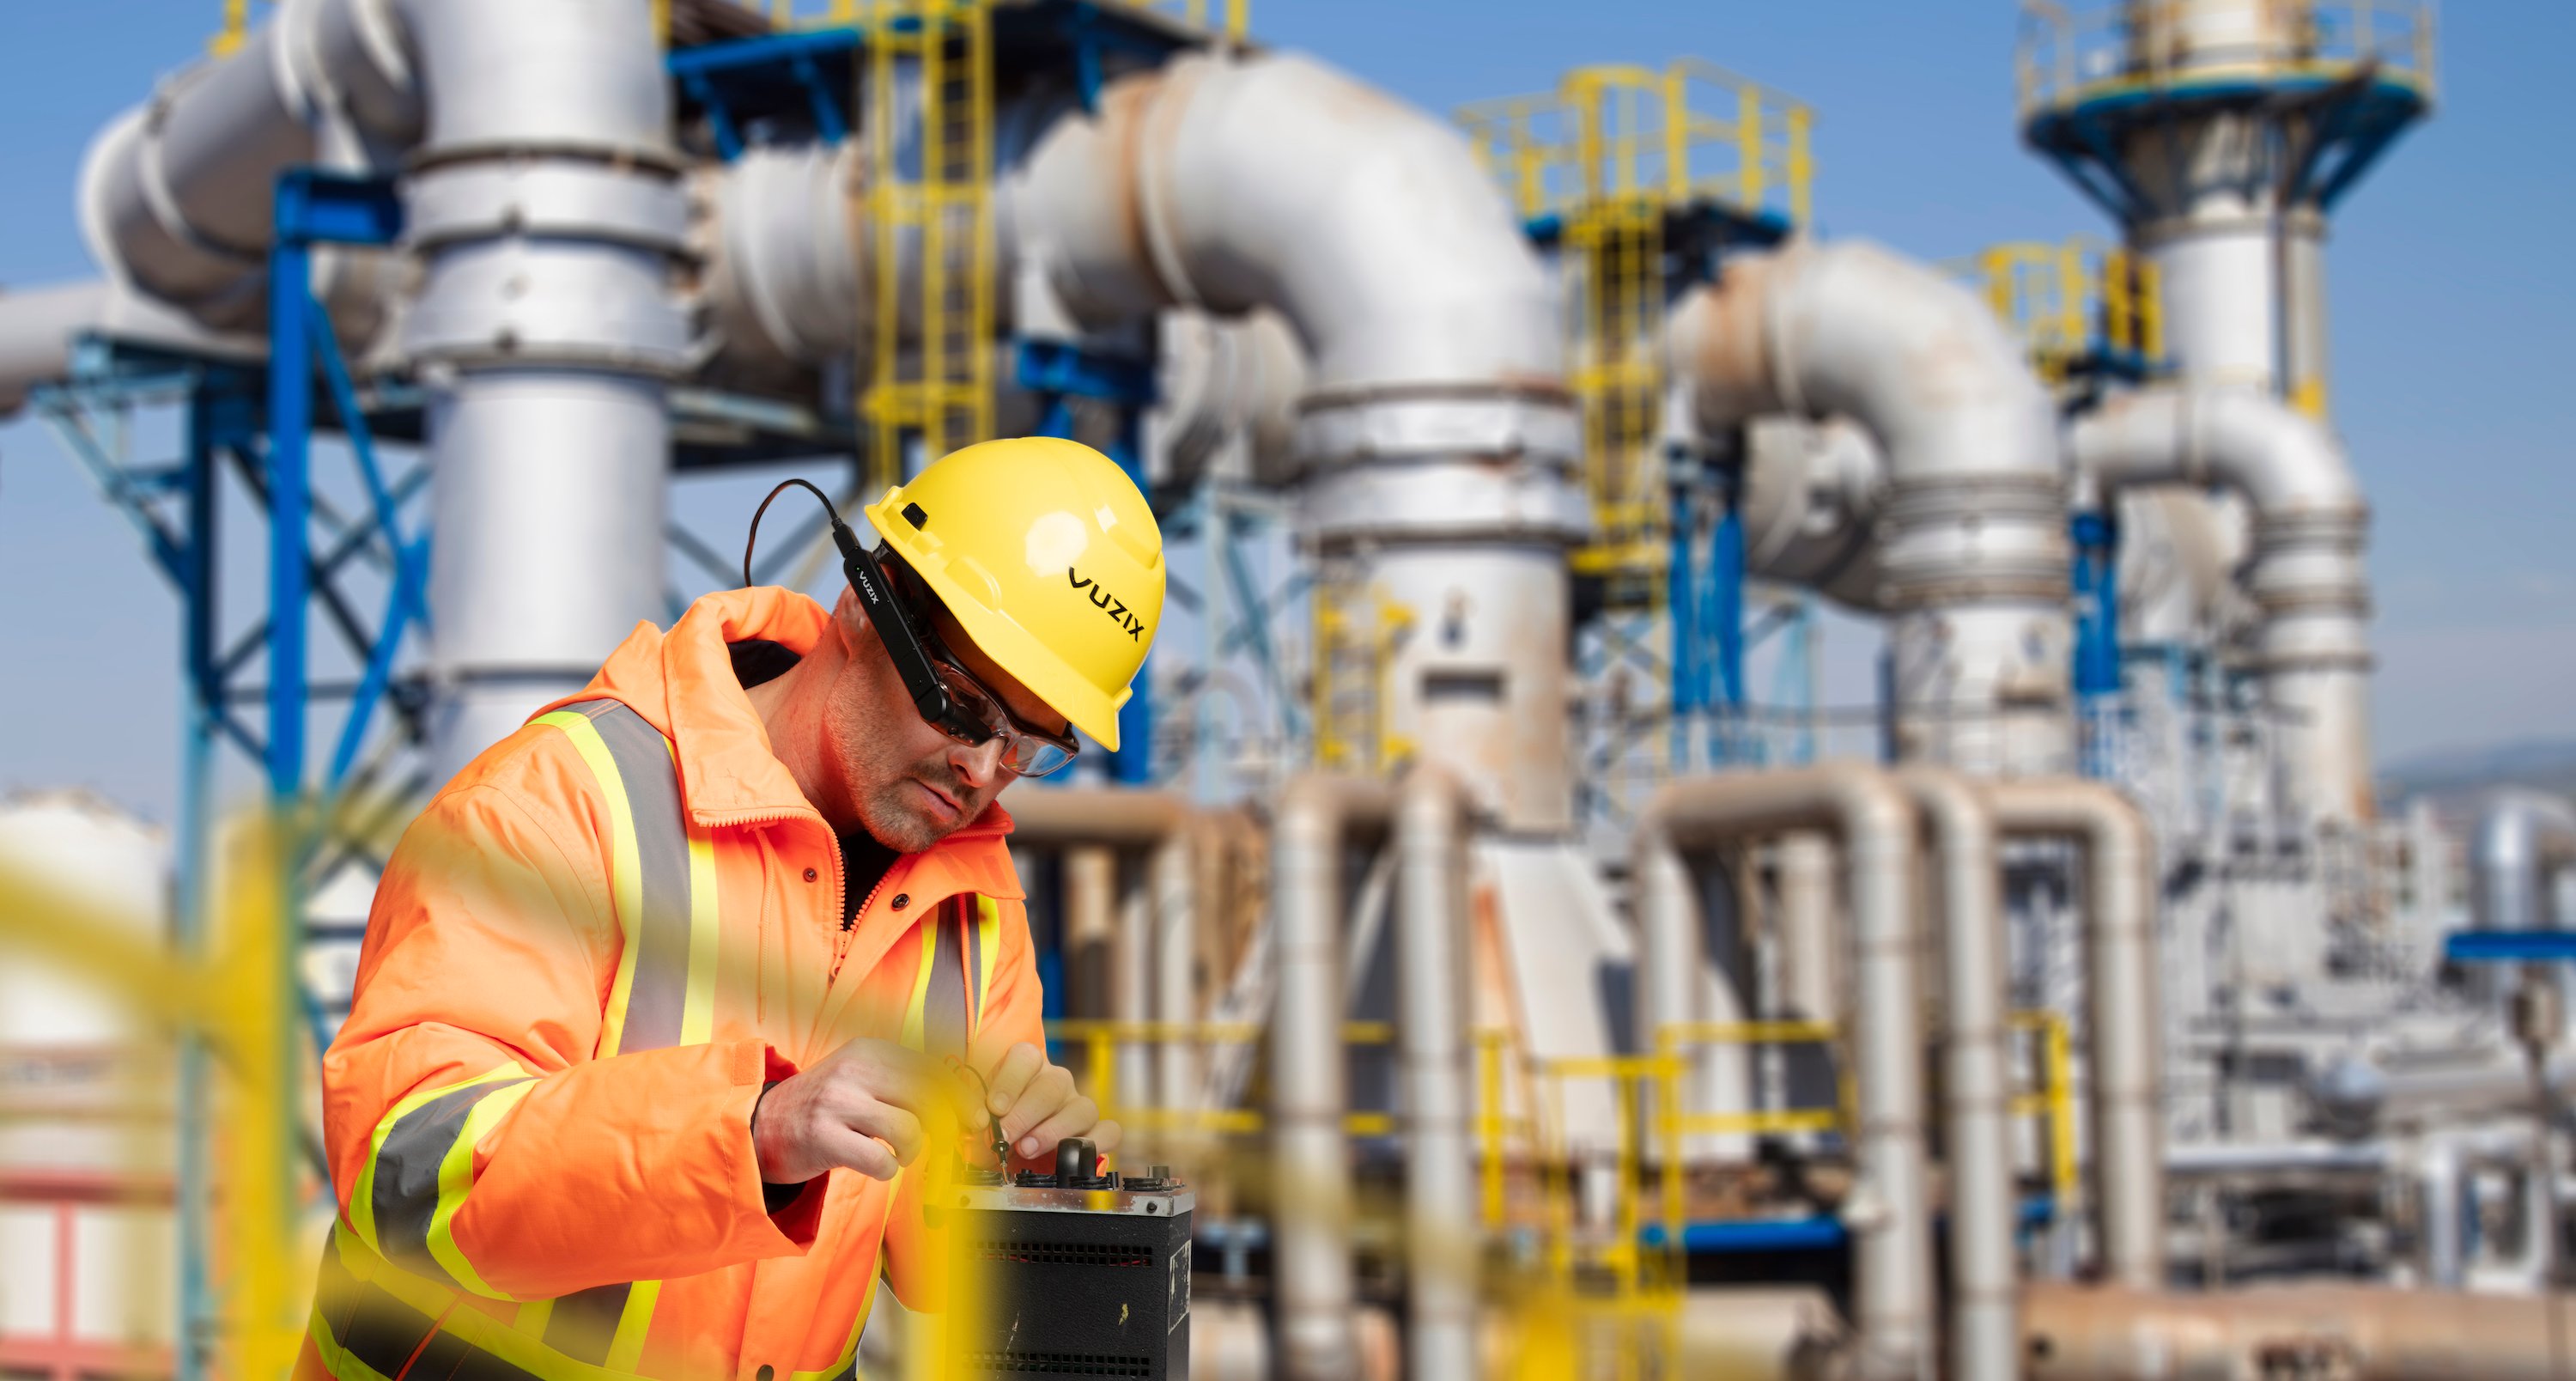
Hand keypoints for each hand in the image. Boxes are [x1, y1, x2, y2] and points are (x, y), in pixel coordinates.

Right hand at [753, 1037, 976, 1183]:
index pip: (932, 1068)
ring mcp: (838, 1102)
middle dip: (945, 1124)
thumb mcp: (862, 1076)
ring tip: (899, 1153)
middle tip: (941, 1140)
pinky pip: (881, 1160)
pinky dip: (888, 1169)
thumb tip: (964, 1103)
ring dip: (913, 1150)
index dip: (961, 1096)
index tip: (974, 1117)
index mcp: (870, 1050)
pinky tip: (878, 1164)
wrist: (764, 1125)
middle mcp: (855, 1069)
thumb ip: (905, 1083)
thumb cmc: (826, 1105)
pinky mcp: (824, 1137)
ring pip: (908, 1128)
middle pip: (927, 1096)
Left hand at [976, 1041, 1120, 1165]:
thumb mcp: (976, 1119)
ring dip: (1054, 1131)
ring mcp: (1079, 1106)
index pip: (1026, 1056)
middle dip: (1026, 1113)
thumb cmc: (993, 1131)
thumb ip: (972, 1115)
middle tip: (1005, 1135)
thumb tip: (977, 1121)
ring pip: (1083, 1107)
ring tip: (1028, 1149)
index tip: (992, 1108)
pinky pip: (1109, 1131)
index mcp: (1027, 1068)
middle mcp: (1057, 1083)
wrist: (1011, 1158)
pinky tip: (1068, 1159)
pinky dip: (1095, 1145)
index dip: (1009, 1080)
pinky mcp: (1097, 1132)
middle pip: (1053, 1085)